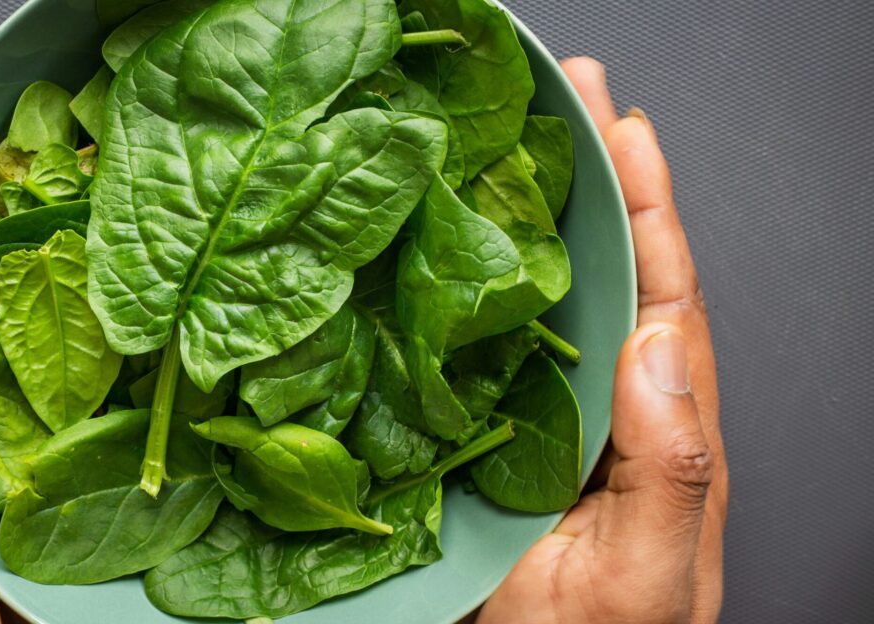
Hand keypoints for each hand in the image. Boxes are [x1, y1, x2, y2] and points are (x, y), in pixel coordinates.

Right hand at [477, 58, 728, 623]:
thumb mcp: (649, 575)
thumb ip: (672, 469)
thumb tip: (661, 350)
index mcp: (658, 430)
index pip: (662, 296)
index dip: (646, 207)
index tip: (624, 129)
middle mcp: (606, 408)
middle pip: (608, 273)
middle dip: (597, 178)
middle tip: (572, 93)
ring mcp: (545, 417)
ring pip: (548, 298)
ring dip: (537, 215)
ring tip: (518, 139)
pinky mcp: (485, 436)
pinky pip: (484, 346)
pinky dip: (475, 284)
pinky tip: (449, 240)